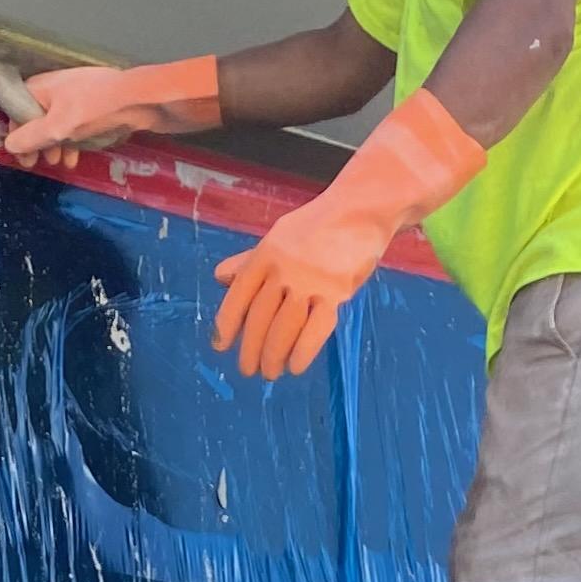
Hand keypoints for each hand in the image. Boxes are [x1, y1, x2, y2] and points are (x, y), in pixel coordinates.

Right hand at [0, 57, 219, 167]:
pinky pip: (74, 126)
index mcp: (42, 87)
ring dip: (55, 146)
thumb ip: (32, 137)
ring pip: (57, 124)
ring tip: (61, 163)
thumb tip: (9, 145)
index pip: (16, 108)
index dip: (16, 133)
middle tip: (40, 164)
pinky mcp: (92, 107)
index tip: (21, 155)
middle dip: (37, 143)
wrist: (139, 101)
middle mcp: (55, 89)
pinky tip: (76, 157)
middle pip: (36, 118)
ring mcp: (75, 97)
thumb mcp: (59, 126)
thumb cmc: (96, 109)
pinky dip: (72, 141)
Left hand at [210, 88, 488, 378]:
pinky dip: (302, 353)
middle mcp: (284, 268)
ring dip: (273, 356)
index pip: (238, 294)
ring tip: (271, 372)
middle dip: (250, 349)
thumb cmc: (318, 225)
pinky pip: (315, 330)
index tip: (220, 346)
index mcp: (266, 253)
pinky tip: (295, 367)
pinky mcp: (337, 292)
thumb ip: (250, 260)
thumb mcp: (278, 237)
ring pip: (284, 328)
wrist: (361, 209)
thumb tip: (219, 277)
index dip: (226, 324)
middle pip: (260, 317)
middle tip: (248, 370)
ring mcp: (310, 281)